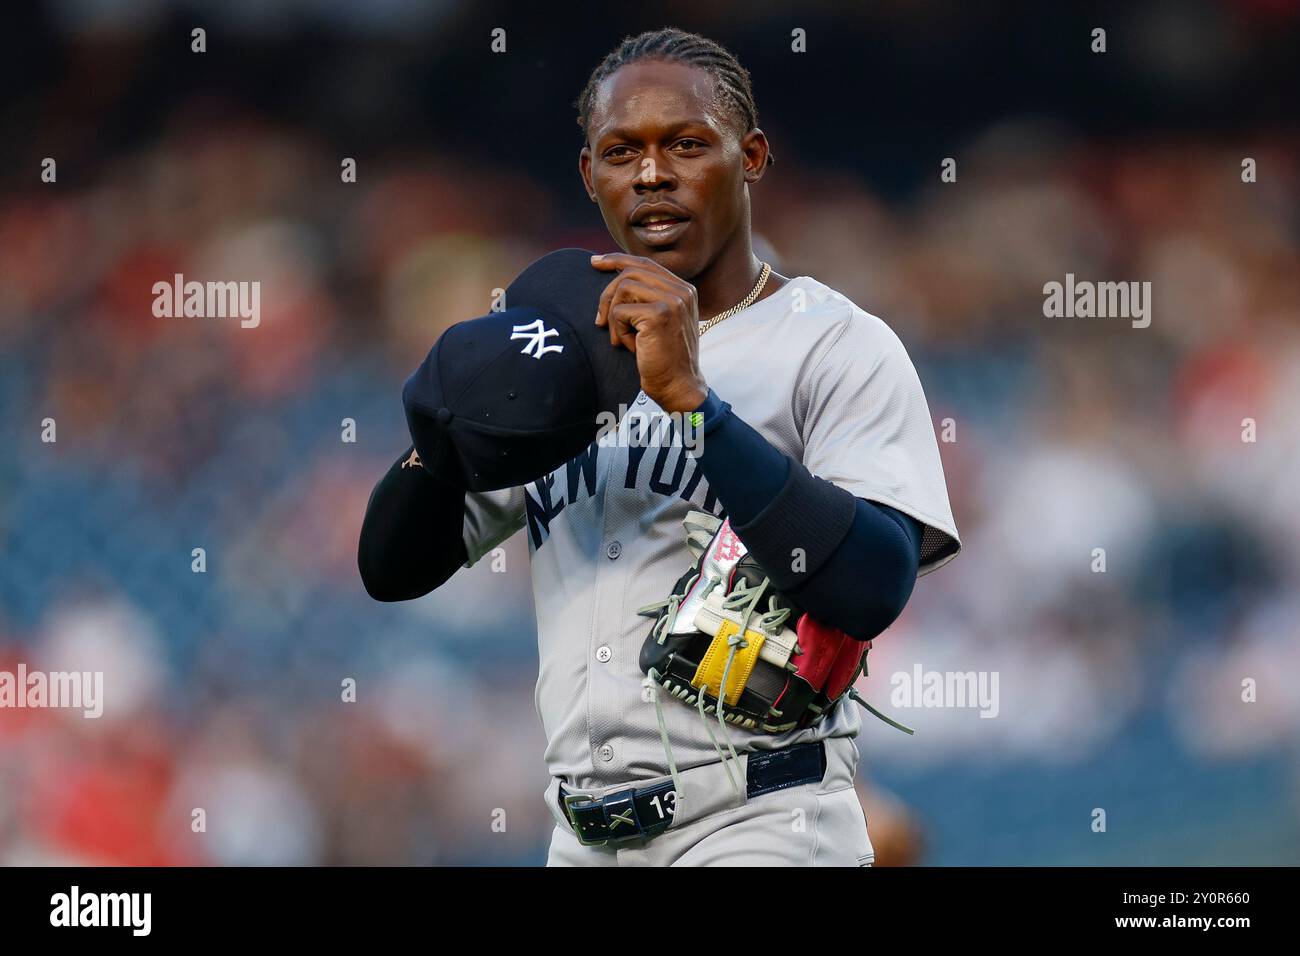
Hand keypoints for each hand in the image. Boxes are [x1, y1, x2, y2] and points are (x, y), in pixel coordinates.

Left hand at [591, 253, 707, 413]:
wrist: (679, 387)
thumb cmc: (665, 360)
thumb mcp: (661, 323)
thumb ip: (649, 299)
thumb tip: (616, 278)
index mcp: (684, 290)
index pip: (645, 264)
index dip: (617, 260)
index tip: (595, 262)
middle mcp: (682, 291)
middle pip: (630, 272)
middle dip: (607, 293)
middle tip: (599, 319)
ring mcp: (672, 301)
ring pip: (623, 288)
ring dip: (613, 317)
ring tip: (621, 339)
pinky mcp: (658, 315)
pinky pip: (619, 311)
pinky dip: (617, 331)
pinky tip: (630, 347)